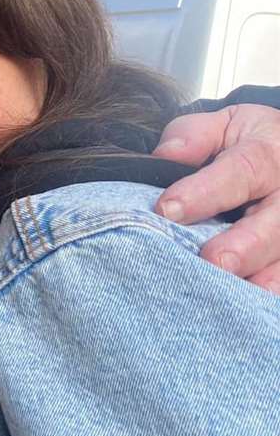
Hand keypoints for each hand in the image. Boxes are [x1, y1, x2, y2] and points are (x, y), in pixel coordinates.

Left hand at [153, 104, 279, 291]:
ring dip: (268, 278)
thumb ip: (194, 136)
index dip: (204, 192)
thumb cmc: (246, 143)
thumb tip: (167, 155)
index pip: (239, 171)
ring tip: (238, 300)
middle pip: (275, 222)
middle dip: (246, 245)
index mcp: (268, 154)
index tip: (167, 210)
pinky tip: (252, 310)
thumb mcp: (225, 125)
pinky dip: (275, 290)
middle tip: (214, 263)